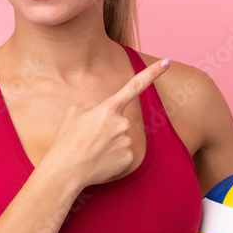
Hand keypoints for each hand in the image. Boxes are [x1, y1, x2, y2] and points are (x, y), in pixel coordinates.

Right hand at [42, 57, 170, 186]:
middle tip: (88, 138)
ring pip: (120, 138)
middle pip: (119, 121)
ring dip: (108, 143)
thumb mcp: (74, 112)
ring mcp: (127, 141)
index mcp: (109, 108)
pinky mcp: (129, 158)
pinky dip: (112, 157)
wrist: (66, 171)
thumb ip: (93, 105)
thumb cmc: (66, 140)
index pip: (135, 85)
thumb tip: (104, 109)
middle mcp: (122, 123)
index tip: (167, 62)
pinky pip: (122, 153)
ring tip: (91, 150)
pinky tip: (99, 161)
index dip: (153, 72)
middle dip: (106, 128)